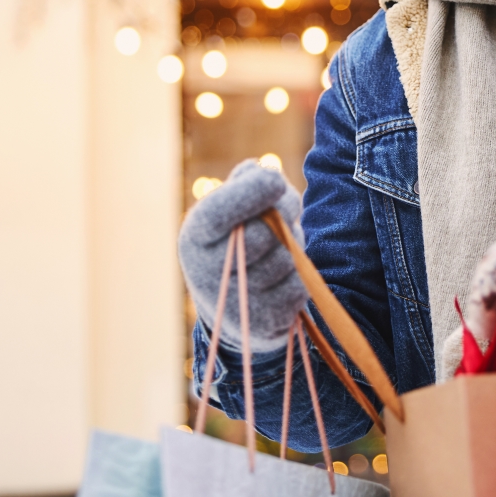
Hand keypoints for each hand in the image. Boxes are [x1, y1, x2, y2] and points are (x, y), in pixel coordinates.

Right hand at [178, 160, 307, 352]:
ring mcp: (235, 304)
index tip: (275, 179)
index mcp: (194, 238)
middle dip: (284, 213)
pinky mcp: (265, 325)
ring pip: (285, 260)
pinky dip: (300, 274)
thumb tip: (258, 172)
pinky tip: (286, 272)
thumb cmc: (235, 244)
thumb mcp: (228, 213)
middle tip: (290, 205)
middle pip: (261, 235)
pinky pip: (299, 287)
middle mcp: (206, 274)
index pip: (217, 214)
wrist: (234, 308)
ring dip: (294, 244)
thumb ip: (243, 187)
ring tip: (282, 243)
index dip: (250, 194)